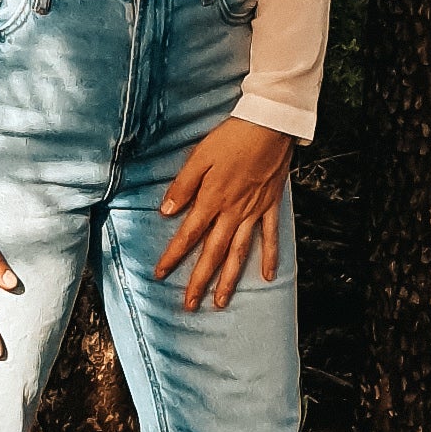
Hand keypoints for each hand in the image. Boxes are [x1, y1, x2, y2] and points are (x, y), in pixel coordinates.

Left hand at [155, 118, 291, 308]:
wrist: (269, 126)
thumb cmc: (232, 138)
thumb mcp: (200, 157)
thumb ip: (183, 186)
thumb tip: (166, 212)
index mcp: (212, 200)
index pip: (188, 235)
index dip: (173, 256)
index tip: (160, 274)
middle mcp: (233, 212)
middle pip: (213, 252)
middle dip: (199, 280)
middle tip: (189, 305)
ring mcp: (254, 212)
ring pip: (239, 252)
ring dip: (229, 279)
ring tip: (220, 302)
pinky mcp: (270, 206)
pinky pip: (270, 237)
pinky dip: (269, 257)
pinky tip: (267, 277)